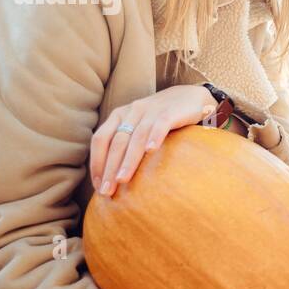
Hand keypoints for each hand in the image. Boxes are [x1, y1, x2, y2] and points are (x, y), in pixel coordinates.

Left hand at [90, 84, 217, 195]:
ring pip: (136, 137)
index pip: (101, 139)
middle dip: (109, 168)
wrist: (191, 97)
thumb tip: (113, 176)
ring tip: (122, 180)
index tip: (97, 185)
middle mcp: (132, 111)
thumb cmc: (162, 118)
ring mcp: (151, 111)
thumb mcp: (139, 126)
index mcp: (119, 115)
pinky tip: (151, 151)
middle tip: (106, 190)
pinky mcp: (170, 112)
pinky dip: (154, 137)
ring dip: (128, 160)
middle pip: (116, 142)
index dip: (96, 162)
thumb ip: (127, 143)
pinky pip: (160, 125)